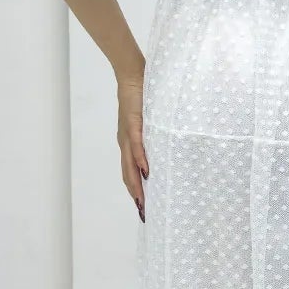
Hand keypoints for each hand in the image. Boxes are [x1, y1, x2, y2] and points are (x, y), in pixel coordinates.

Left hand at [116, 73, 148, 220]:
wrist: (132, 76)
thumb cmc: (141, 97)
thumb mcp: (147, 122)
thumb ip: (151, 137)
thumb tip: (163, 152)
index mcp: (128, 144)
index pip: (130, 172)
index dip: (135, 190)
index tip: (143, 208)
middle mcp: (125, 143)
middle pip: (128, 174)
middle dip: (136, 194)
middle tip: (144, 212)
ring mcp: (127, 134)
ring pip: (130, 165)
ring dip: (136, 183)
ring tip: (142, 200)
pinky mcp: (133, 124)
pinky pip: (136, 145)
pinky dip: (140, 159)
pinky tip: (145, 171)